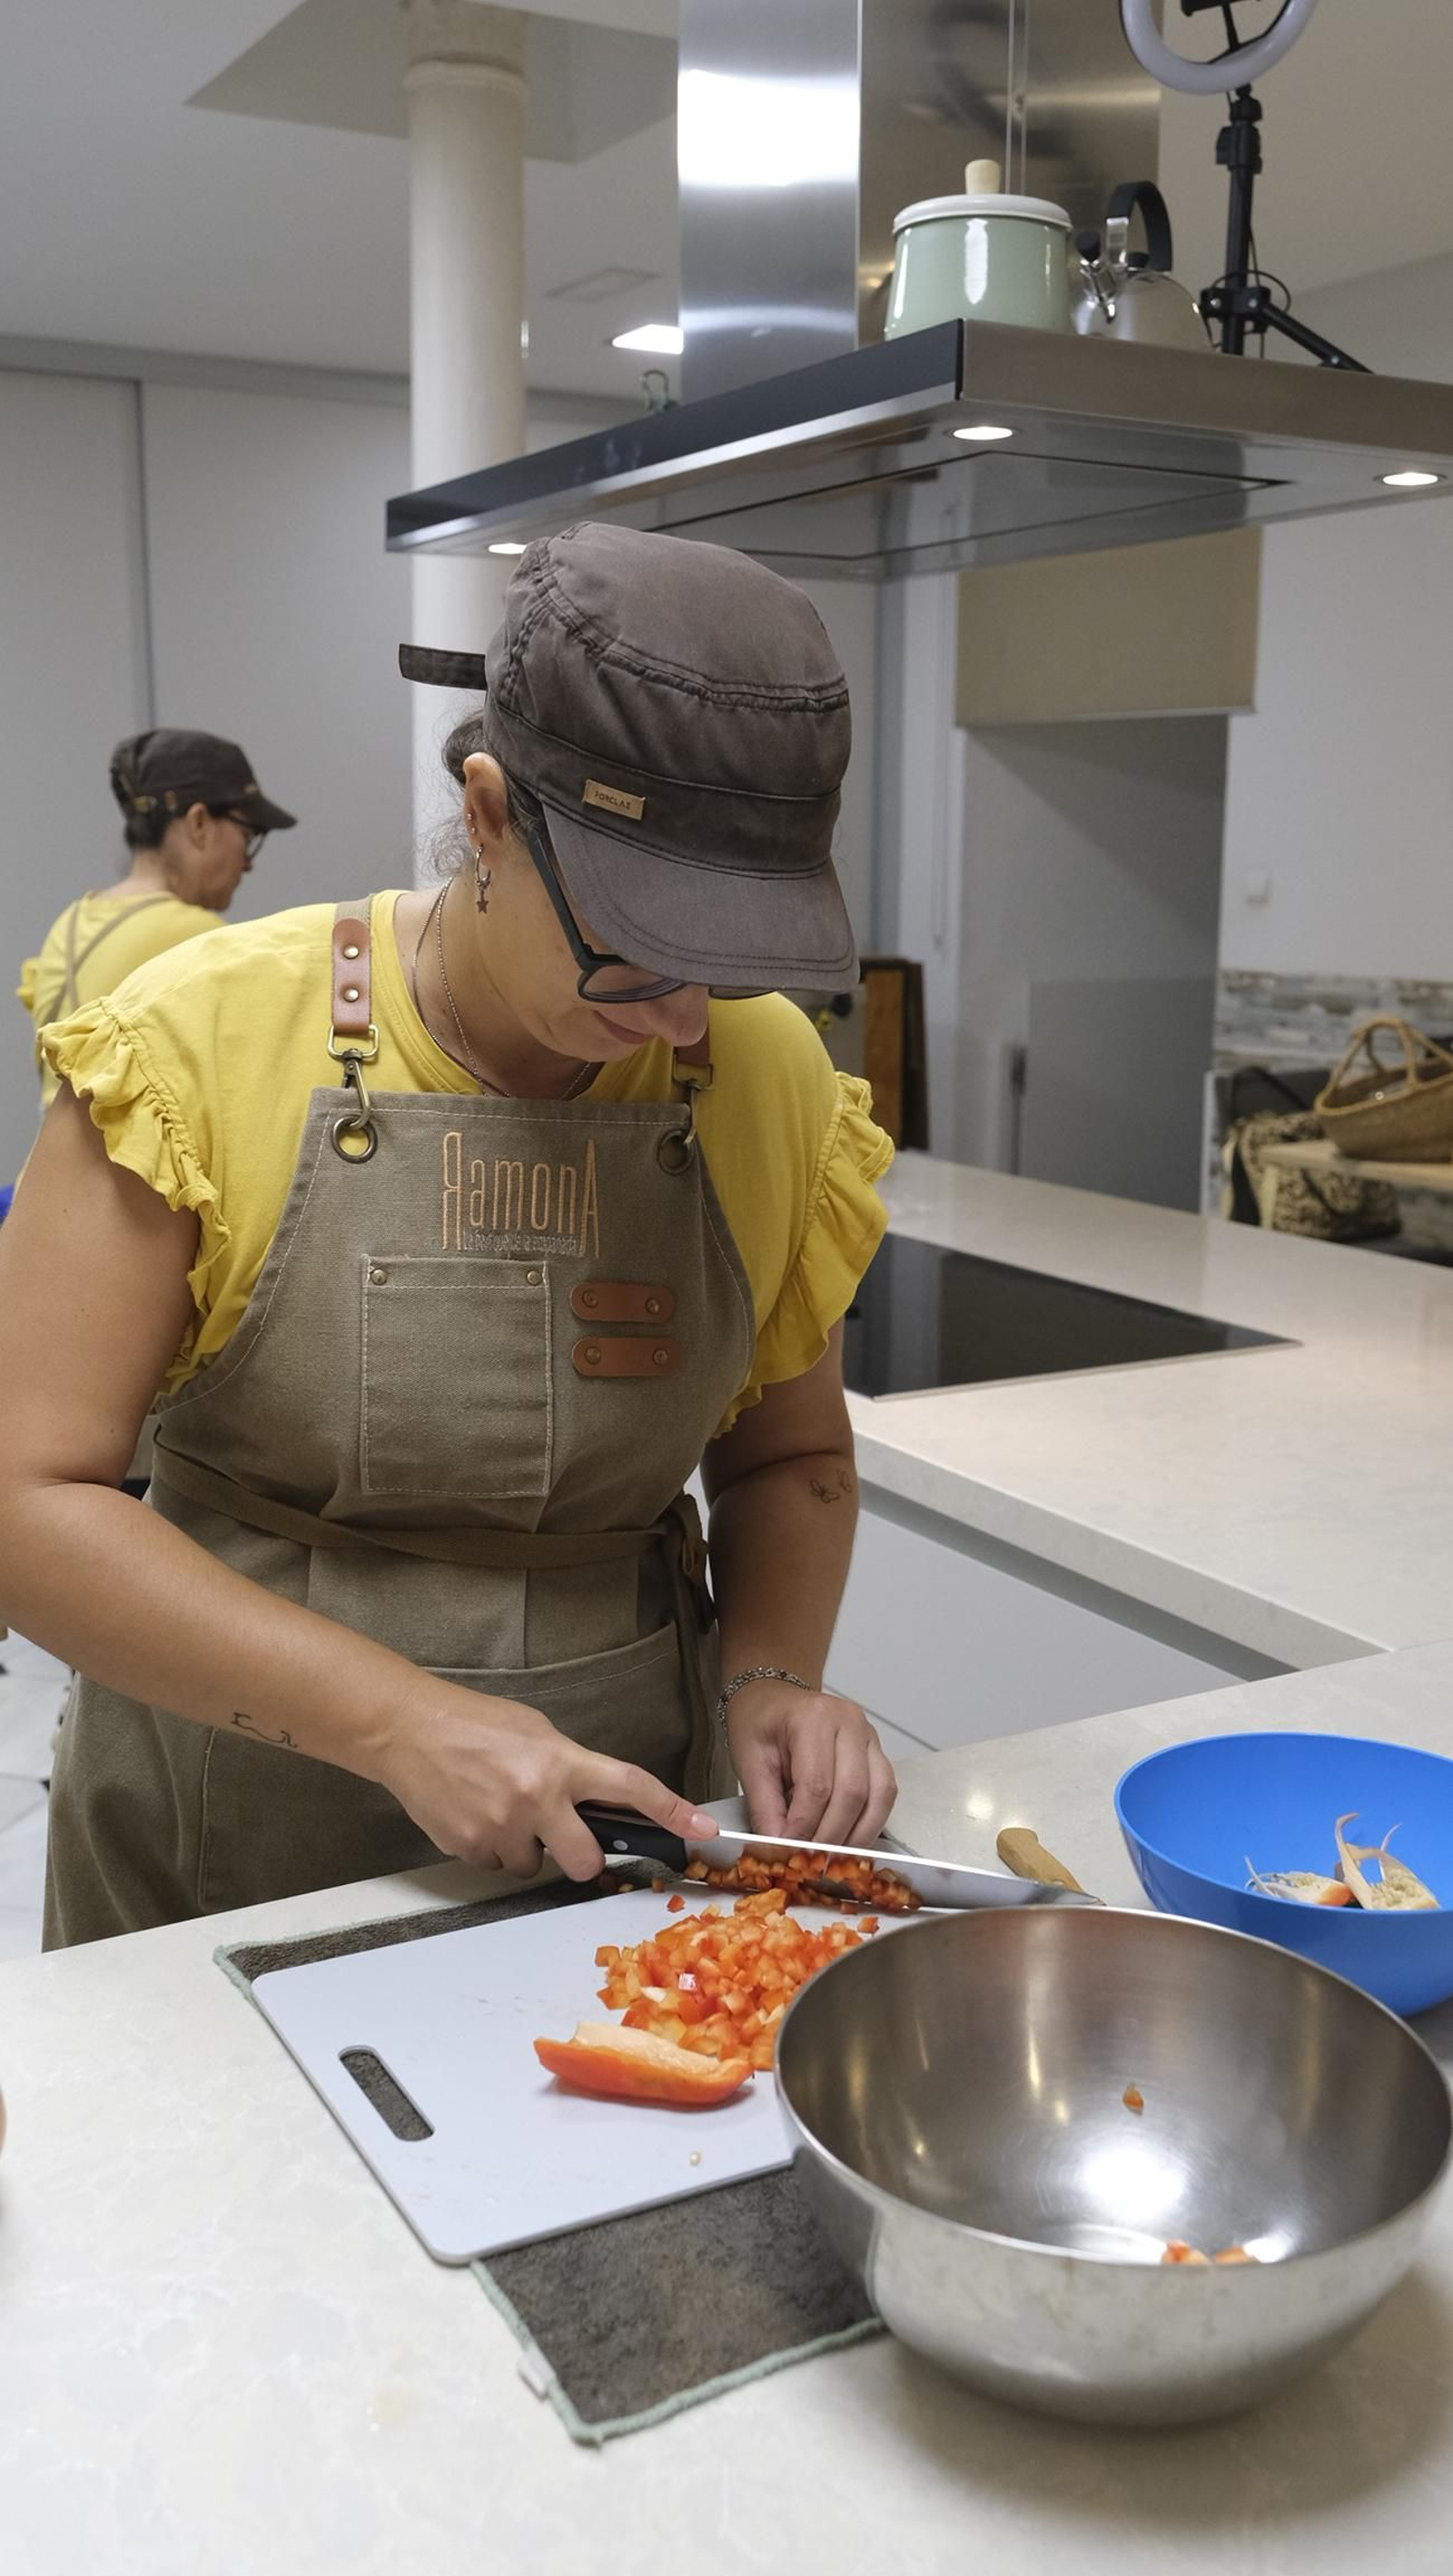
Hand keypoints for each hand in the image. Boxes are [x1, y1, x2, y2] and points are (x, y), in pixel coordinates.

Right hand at [379, 1674, 716, 1882]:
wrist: (408, 1730)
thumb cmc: (474, 1723)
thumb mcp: (536, 1733)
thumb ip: (570, 1769)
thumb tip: (595, 1802)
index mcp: (561, 1762)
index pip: (630, 1788)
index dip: (671, 1812)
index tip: (703, 1832)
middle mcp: (537, 1798)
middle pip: (587, 1862)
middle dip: (581, 1858)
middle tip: (561, 1836)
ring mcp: (502, 1827)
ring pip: (534, 1867)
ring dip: (525, 1848)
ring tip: (498, 1808)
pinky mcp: (470, 1847)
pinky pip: (497, 1864)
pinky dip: (491, 1846)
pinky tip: (474, 1813)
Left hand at [727, 1681, 895, 1846]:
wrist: (773, 1699)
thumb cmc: (760, 1725)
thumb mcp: (750, 1763)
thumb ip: (765, 1808)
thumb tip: (779, 1849)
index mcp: (812, 1718)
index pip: (817, 1784)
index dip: (805, 1825)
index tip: (790, 1851)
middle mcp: (849, 1721)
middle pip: (852, 1792)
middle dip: (832, 1835)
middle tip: (811, 1861)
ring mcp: (869, 1734)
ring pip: (878, 1795)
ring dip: (858, 1833)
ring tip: (833, 1857)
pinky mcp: (878, 1750)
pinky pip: (885, 1792)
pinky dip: (871, 1821)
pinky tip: (850, 1838)